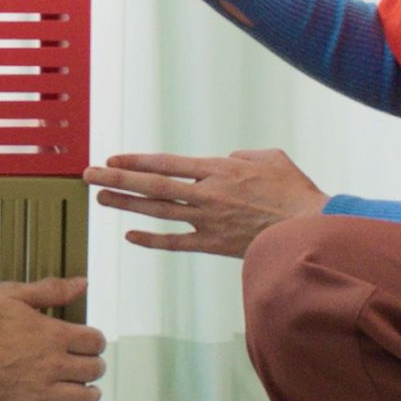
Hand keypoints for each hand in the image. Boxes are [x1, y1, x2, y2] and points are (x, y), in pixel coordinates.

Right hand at [0, 279, 104, 400]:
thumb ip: (51, 290)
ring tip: (85, 390)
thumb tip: (82, 284)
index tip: (89, 343)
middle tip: (87, 365)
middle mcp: (53, 365)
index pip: (94, 342)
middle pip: (93, 370)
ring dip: (89, 393)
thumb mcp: (14, 294)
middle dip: (94, 366)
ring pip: (83, 399)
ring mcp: (40, 391)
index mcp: (54, 336)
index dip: (95, 341)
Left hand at [86, 149, 327, 258]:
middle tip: (88, 174)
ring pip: (158, 212)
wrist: (312, 229)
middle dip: (117, 179)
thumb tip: (224, 161)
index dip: (136, 161)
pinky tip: (129, 235)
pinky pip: (176, 243)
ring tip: (100, 198)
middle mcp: (207, 194)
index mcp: (219, 170)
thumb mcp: (271, 157)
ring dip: (126, 204)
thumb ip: (241, 155)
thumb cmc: (295, 191)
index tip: (112, 158)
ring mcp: (208, 222)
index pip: (167, 163)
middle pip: (152, 186)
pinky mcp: (214, 245)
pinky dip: (152, 239)